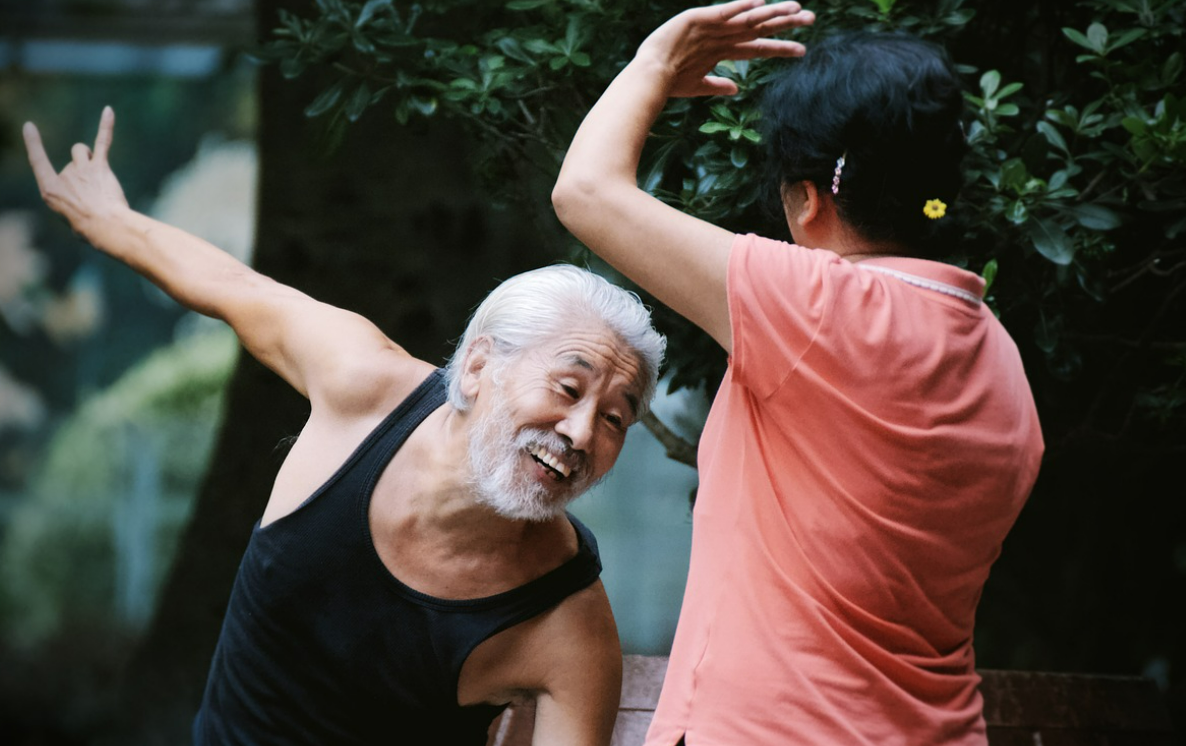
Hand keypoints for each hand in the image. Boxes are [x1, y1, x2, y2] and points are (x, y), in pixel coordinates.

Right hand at [23, 106, 129, 238]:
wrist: (106, 226)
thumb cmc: (89, 226)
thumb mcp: (70, 216)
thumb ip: (71, 197)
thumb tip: (85, 189)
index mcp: (50, 189)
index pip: (38, 162)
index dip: (34, 144)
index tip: (29, 126)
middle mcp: (64, 175)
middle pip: (70, 161)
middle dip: (82, 174)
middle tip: (94, 197)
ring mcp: (81, 169)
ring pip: (82, 151)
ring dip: (89, 158)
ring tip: (99, 178)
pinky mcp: (100, 167)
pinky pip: (102, 141)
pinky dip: (106, 126)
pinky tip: (109, 110)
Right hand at [637, 0, 814, 97]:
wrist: (650, 76)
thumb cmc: (670, 82)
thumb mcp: (698, 85)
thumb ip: (718, 85)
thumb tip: (737, 89)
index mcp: (723, 50)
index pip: (758, 47)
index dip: (780, 47)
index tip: (802, 50)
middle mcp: (722, 36)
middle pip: (760, 28)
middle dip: (785, 23)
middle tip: (811, 19)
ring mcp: (711, 26)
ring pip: (748, 18)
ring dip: (772, 12)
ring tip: (796, 8)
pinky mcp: (698, 19)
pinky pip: (724, 12)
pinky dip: (740, 7)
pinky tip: (759, 1)